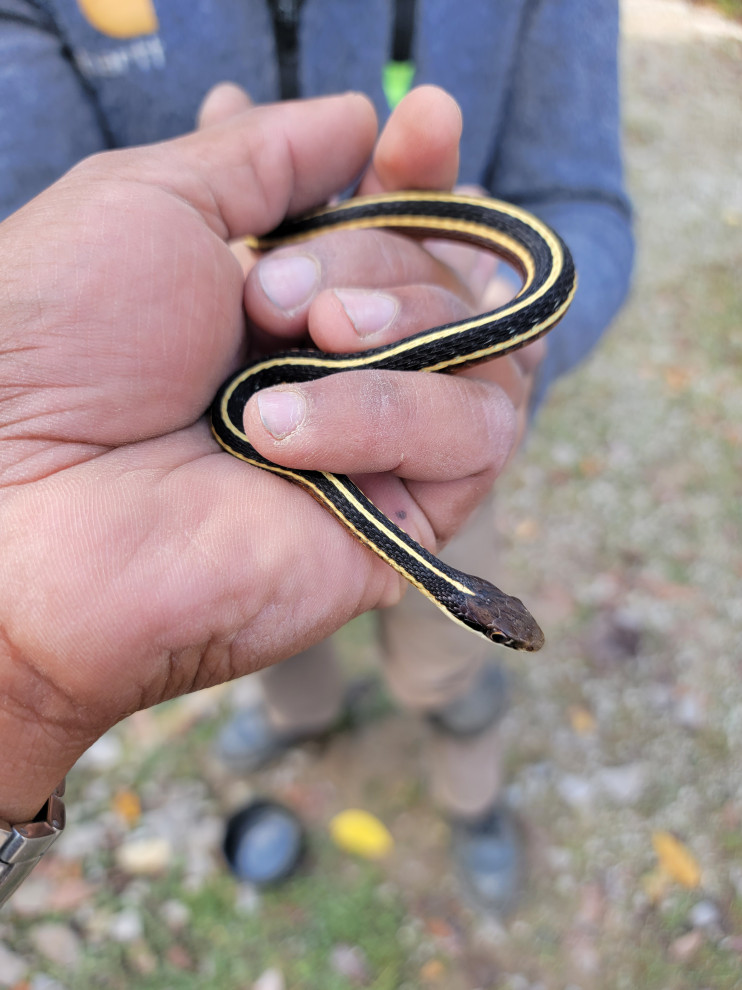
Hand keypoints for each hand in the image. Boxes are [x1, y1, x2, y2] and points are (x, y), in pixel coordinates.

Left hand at [0, 92, 517, 821]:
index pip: (407, 225)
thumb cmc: (56, 344)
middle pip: (451, 276)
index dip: (428, 173)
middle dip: (373, 258)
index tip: (426, 125)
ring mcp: (379, 448)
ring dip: (389, 326)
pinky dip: (386, 414)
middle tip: (267, 296)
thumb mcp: (155, 199)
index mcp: (288, 295)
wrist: (22, 502)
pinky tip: (279, 436)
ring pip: (483, 350)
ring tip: (285, 345)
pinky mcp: (402, 523)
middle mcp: (344, 368)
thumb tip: (363, 117)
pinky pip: (471, 437)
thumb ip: (266, 155)